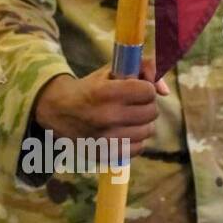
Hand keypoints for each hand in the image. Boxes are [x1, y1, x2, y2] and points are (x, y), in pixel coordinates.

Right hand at [32, 60, 169, 147]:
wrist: (57, 111)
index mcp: (106, 92)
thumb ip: (143, 68)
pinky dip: (134, 140)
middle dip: (145, 105)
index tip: (134, 89)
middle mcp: (106, 117)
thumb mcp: (111, 70)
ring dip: (141, 123)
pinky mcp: (105, 154)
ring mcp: (106, 139)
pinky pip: (139, 148)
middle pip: (151, 112)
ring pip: (148, 131)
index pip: (148, 92)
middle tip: (131, 103)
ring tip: (126, 118)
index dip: (144, 88)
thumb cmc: (90, 88)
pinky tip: (122, 132)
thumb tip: (165, 91)